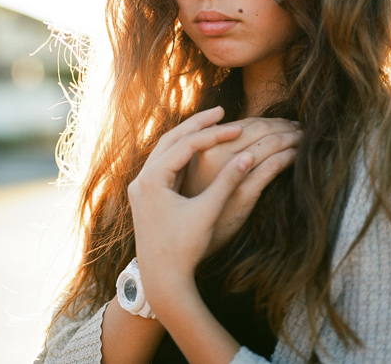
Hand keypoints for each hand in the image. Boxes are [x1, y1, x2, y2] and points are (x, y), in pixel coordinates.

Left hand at [127, 107, 290, 313]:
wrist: (161, 280)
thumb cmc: (185, 249)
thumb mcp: (208, 213)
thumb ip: (227, 182)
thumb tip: (250, 155)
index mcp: (152, 180)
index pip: (185, 145)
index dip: (212, 134)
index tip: (237, 127)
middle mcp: (141, 179)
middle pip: (170, 139)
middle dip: (197, 125)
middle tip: (222, 111)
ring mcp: (141, 186)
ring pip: (164, 149)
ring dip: (188, 136)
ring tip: (212, 123)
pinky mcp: (145, 195)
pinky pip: (163, 163)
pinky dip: (181, 152)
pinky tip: (199, 148)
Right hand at [181, 117, 299, 254]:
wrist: (184, 240)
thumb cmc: (197, 205)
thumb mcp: (200, 173)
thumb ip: (216, 152)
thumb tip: (242, 132)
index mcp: (204, 147)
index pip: (243, 125)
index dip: (266, 121)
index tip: (283, 122)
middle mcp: (215, 156)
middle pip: (258, 130)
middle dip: (282, 125)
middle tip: (298, 126)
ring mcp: (229, 174)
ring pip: (269, 144)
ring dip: (290, 137)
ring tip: (302, 137)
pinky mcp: (243, 194)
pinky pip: (272, 166)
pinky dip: (288, 157)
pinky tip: (297, 155)